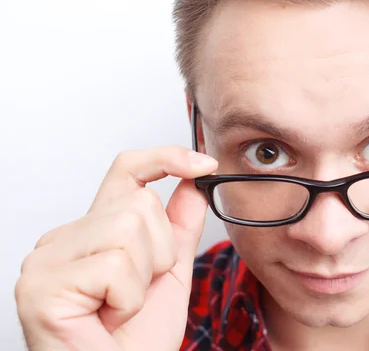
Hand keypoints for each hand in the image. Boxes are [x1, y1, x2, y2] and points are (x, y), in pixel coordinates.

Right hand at [15, 146, 217, 350]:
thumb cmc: (136, 339)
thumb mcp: (168, 272)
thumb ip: (178, 227)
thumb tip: (193, 183)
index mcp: (92, 232)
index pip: (126, 171)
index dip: (166, 159)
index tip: (204, 165)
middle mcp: (62, 239)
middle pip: (138, 204)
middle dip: (158, 252)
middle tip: (137, 292)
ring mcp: (46, 261)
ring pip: (127, 229)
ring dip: (143, 277)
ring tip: (121, 307)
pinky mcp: (41, 286)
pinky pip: (113, 266)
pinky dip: (128, 299)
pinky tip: (108, 318)